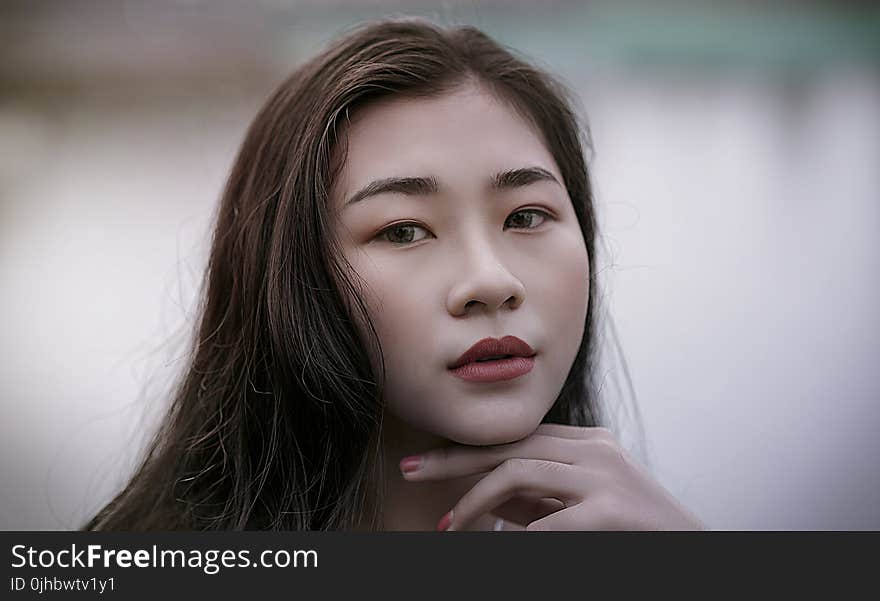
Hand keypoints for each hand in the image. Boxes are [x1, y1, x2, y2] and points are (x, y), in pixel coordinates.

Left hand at [399, 424, 706, 530]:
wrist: (696, 554)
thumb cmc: (628, 537)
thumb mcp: (572, 511)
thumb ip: (532, 500)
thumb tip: (477, 499)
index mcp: (585, 443)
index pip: (513, 437)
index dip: (464, 448)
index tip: (422, 460)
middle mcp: (593, 449)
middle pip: (508, 445)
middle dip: (452, 460)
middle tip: (407, 471)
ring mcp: (605, 476)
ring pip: (519, 472)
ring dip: (475, 501)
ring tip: (449, 527)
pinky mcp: (613, 511)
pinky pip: (547, 523)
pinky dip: (516, 538)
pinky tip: (497, 547)